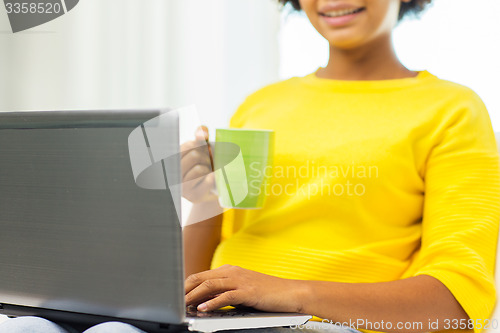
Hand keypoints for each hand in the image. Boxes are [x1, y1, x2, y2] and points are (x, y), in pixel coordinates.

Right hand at [181, 126, 216, 202]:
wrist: (214, 188)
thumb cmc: (206, 165)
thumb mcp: (203, 149)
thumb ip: (201, 137)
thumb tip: (202, 132)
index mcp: (174, 162)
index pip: (186, 147)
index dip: (199, 145)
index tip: (203, 149)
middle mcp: (174, 175)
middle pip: (194, 156)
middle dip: (206, 157)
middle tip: (209, 161)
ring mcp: (183, 187)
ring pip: (199, 169)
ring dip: (209, 168)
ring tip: (208, 171)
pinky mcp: (193, 196)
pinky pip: (207, 180)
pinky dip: (213, 176)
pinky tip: (212, 178)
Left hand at [185, 265, 305, 312]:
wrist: (290, 293)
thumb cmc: (267, 294)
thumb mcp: (242, 291)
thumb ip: (224, 293)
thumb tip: (204, 302)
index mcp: (230, 270)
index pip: (202, 275)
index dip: (186, 285)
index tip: (176, 295)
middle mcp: (232, 272)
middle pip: (202, 277)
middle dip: (185, 289)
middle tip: (174, 301)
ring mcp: (240, 280)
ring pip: (210, 285)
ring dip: (194, 296)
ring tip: (184, 306)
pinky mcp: (247, 291)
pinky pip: (225, 296)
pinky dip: (212, 303)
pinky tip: (203, 309)